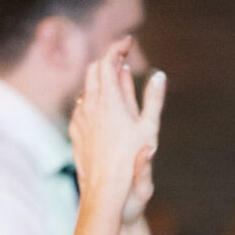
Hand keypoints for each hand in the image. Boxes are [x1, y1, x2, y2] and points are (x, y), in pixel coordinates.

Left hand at [70, 36, 166, 223]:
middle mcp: (89, 104)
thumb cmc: (131, 164)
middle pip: (94, 70)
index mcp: (109, 99)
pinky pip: (81, 106)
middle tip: (123, 60)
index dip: (118, 46)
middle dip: (109, 61)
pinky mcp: (75, 131)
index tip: (128, 41)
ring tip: (116, 84)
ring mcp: (79, 118)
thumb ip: (154, 100)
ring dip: (101, 80)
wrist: (105, 193)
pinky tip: (102, 108)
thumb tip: (159, 76)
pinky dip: (92, 98)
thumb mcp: (149, 130)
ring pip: (86, 87)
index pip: (108, 60)